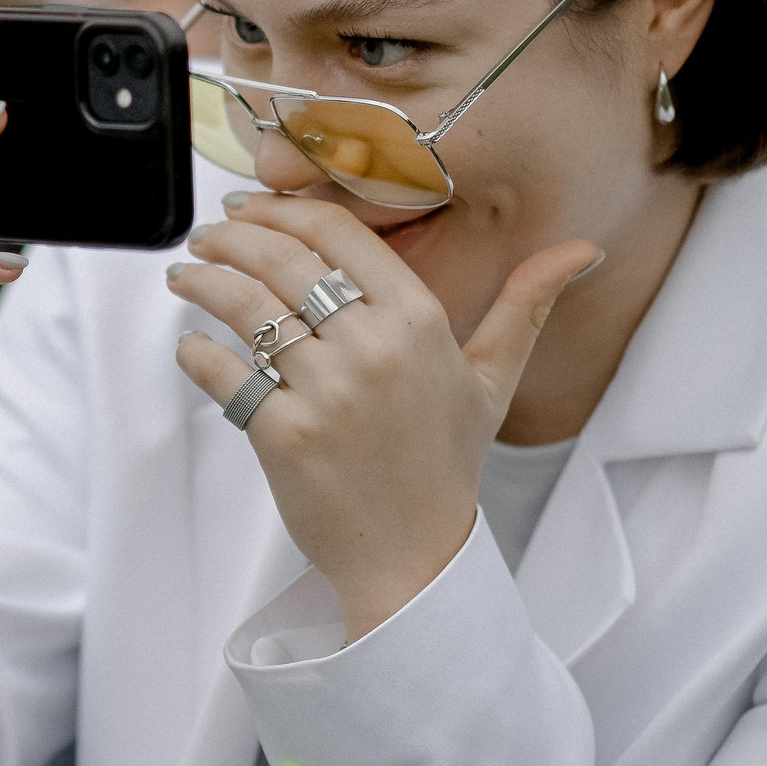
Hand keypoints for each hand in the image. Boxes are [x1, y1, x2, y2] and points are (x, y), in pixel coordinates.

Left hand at [168, 190, 597, 638]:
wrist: (413, 559)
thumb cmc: (444, 465)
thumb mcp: (491, 381)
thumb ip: (524, 308)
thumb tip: (581, 250)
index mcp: (419, 321)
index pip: (338, 233)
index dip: (284, 209)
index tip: (252, 206)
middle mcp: (373, 347)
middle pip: (283, 260)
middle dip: (232, 237)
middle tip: (208, 235)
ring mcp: (326, 391)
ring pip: (246, 307)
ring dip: (203, 282)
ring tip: (186, 276)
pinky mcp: (283, 434)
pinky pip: (223, 373)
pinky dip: (195, 352)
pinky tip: (190, 344)